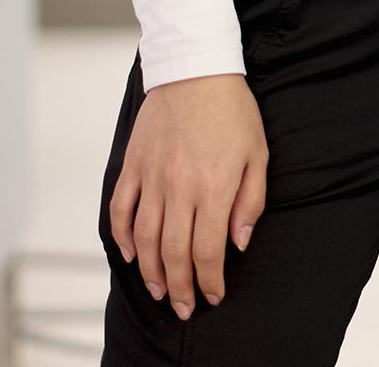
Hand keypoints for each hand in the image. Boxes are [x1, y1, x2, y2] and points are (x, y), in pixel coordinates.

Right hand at [109, 74, 268, 318]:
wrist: (195, 69)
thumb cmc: (233, 111)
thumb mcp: (258, 153)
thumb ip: (250, 201)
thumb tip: (238, 242)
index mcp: (214, 186)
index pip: (207, 249)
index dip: (209, 280)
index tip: (213, 296)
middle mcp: (179, 187)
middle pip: (174, 253)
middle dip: (179, 287)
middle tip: (183, 308)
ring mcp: (151, 177)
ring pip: (145, 239)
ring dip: (150, 272)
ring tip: (159, 291)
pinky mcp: (133, 165)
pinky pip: (121, 210)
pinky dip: (122, 237)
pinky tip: (130, 255)